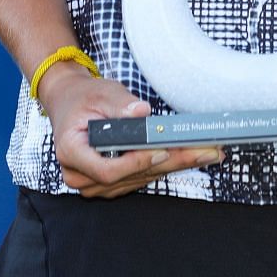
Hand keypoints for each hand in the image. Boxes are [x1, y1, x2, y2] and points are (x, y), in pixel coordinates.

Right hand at [38, 62, 221, 197]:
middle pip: (130, 176)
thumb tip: (142, 112)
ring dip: (174, 165)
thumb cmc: (84, 97)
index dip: (136, 163)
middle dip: (171, 162)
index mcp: (71, 151)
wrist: (70, 103)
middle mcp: (79, 174)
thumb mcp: (100, 92)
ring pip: (139, 179)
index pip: (106, 169)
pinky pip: (139, 178)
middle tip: (205, 151)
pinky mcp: (109, 183)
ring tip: (205, 152)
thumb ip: (120, 104)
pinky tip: (188, 156)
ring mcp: (93, 183)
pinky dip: (164, 166)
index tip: (162, 150)